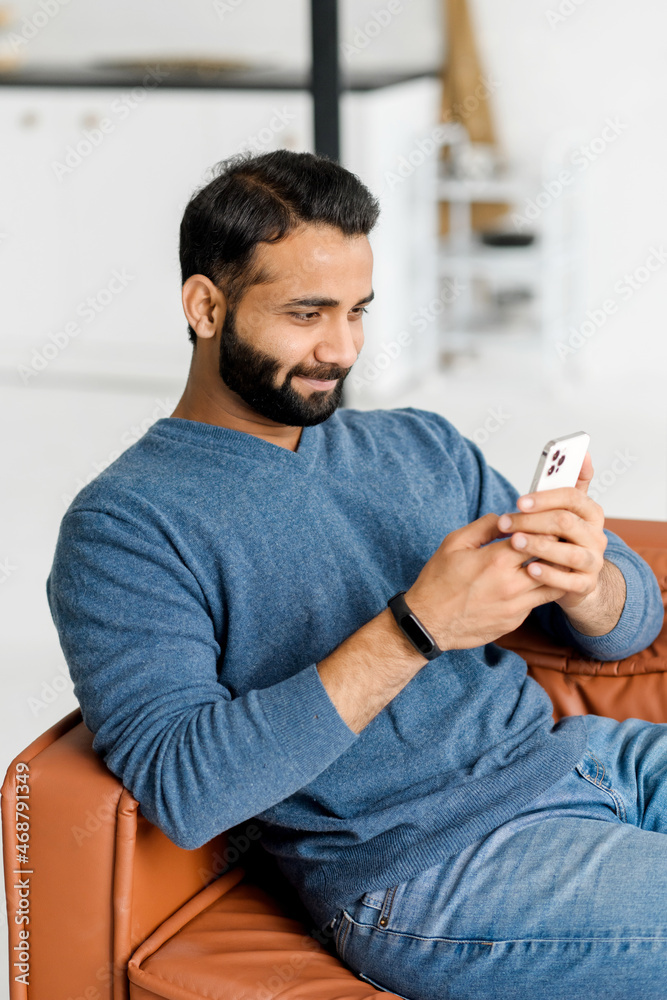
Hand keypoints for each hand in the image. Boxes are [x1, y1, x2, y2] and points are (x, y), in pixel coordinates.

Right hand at [405, 512, 566, 651]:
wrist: (428, 623)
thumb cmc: (438, 582)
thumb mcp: (454, 543)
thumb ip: (484, 526)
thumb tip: (507, 519)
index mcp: (496, 560)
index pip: (539, 537)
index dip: (546, 529)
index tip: (547, 523)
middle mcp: (511, 584)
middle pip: (554, 562)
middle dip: (558, 549)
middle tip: (558, 541)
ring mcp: (515, 606)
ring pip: (553, 585)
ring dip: (555, 572)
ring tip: (550, 561)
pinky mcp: (515, 621)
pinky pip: (537, 602)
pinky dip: (538, 590)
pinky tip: (530, 583)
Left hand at [496, 452, 612, 625]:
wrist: (576, 578)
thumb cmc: (562, 537)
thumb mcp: (565, 511)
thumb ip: (570, 484)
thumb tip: (583, 453)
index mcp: (590, 511)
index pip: (571, 496)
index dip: (544, 498)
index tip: (519, 501)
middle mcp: (596, 535)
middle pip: (565, 522)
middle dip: (532, 521)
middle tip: (505, 523)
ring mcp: (593, 561)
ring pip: (568, 552)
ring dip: (539, 546)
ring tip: (515, 543)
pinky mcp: (585, 584)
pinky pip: (569, 581)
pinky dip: (549, 574)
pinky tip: (530, 569)